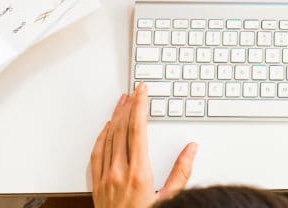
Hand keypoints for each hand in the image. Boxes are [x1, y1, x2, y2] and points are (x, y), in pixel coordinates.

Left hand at [90, 83, 197, 207]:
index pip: (138, 129)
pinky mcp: (96, 186)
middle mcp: (119, 172)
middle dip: (129, 106)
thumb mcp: (170, 200)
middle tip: (134, 91)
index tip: (142, 91)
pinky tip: (106, 128)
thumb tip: (191, 149)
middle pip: (122, 129)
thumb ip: (181, 173)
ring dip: (116, 117)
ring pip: (108, 137)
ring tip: (122, 102)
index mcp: (139, 173)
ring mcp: (105, 179)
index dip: (140, 106)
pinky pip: (96, 154)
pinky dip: (101, 136)